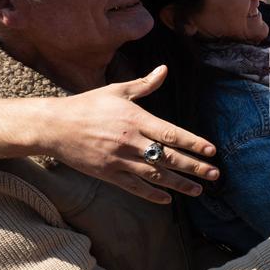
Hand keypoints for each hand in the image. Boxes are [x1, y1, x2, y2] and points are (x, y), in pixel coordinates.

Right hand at [35, 67, 217, 203]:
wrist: (54, 126)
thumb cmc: (88, 106)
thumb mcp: (117, 91)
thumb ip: (145, 84)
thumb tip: (165, 69)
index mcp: (136, 120)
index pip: (172, 134)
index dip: (193, 143)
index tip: (212, 150)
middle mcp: (131, 142)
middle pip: (169, 157)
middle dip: (194, 167)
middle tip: (215, 174)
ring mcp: (119, 160)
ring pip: (155, 175)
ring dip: (179, 184)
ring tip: (199, 190)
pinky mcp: (107, 174)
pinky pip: (134, 187)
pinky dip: (152, 194)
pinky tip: (167, 199)